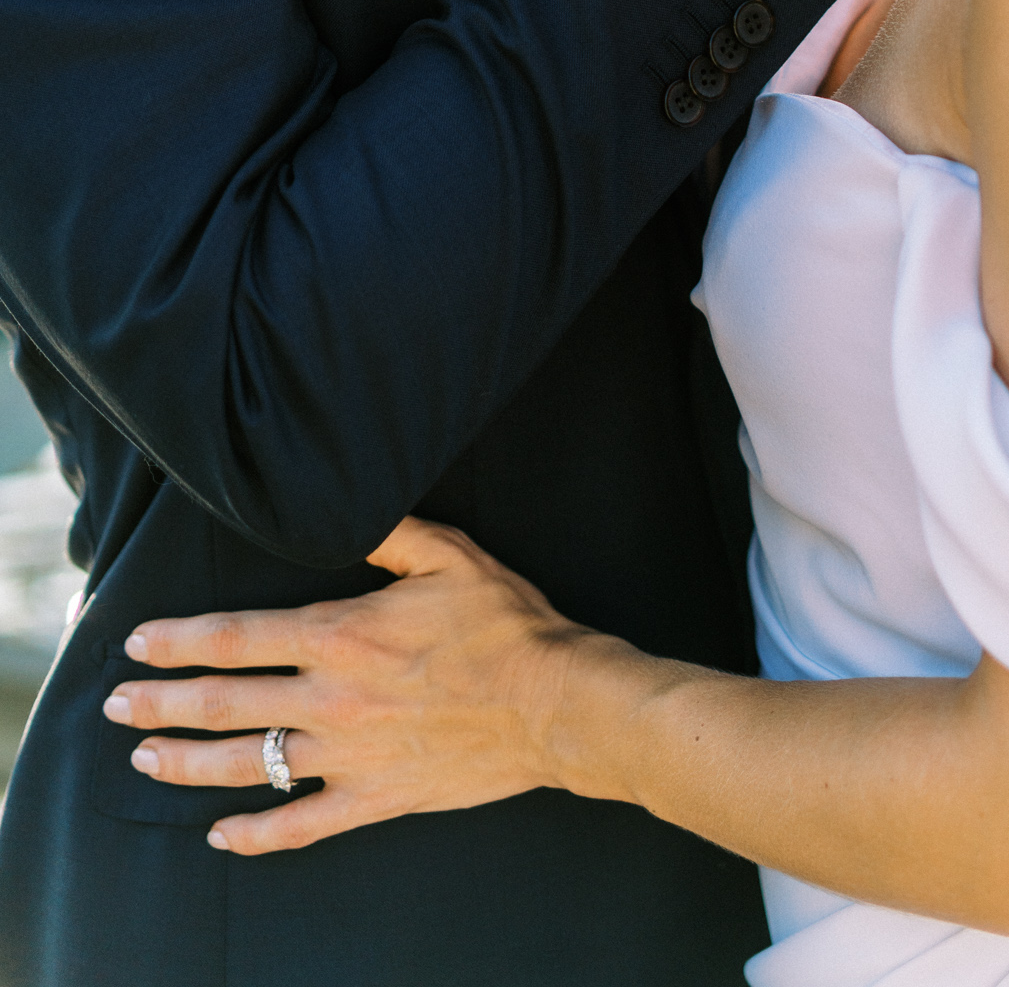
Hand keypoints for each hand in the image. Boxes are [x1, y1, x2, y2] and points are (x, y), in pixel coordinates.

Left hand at [102, 518, 591, 854]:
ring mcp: (350, 754)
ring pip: (248, 764)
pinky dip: (256, 835)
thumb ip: (391, 531)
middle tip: (117, 705)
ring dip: (187, 764)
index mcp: (342, 634)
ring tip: (146, 759)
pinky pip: (301, 826)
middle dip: (161, 703)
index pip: (237, 637)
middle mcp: (332, 697)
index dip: (180, 640)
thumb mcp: (451, 554)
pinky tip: (222, 836)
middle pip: (224, 703)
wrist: (555, 702)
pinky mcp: (375, 797)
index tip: (138, 643)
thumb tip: (345, 507)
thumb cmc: (507, 623)